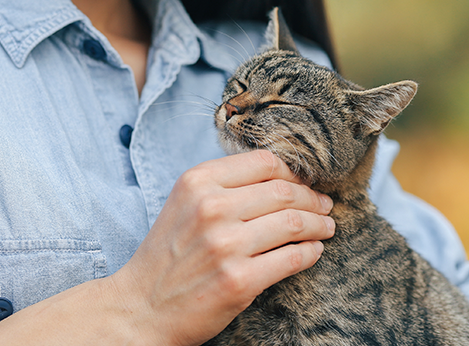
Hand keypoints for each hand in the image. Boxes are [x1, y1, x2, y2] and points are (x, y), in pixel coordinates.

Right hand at [107, 150, 334, 345]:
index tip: (305, 182)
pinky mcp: (240, 280)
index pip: (264, 162)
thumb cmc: (168, 254)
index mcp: (198, 181)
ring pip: (294, 223)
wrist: (142, 306)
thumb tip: (280, 176)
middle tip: (325, 206)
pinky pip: (292, 258)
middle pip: (284, 191)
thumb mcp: (185, 203)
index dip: (293, 171)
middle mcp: (212, 207)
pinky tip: (313, 251)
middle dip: (313, 198)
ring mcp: (226, 245)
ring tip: (326, 228)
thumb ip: (224, 185)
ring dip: (319, 225)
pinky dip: (310, 253)